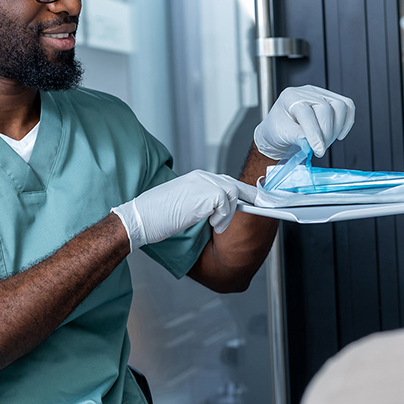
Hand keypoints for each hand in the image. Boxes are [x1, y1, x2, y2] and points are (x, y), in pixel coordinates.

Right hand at [111, 171, 257, 249]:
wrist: (140, 218)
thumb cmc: (156, 217)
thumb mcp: (184, 206)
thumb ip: (202, 204)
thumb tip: (219, 214)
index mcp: (196, 179)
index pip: (226, 182)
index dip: (243, 193)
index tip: (257, 201)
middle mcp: (202, 177)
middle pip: (235, 184)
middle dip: (250, 198)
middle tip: (263, 208)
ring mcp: (204, 184)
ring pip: (233, 193)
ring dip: (230, 213)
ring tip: (217, 226)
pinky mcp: (206, 194)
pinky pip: (227, 204)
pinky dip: (224, 218)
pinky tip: (212, 225)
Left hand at [254, 85, 354, 158]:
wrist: (279, 130)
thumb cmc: (277, 130)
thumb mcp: (281, 135)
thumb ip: (297, 138)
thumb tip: (311, 145)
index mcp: (289, 97)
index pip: (306, 113)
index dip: (314, 133)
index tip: (318, 149)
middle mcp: (305, 92)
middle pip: (326, 109)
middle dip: (326, 134)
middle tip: (320, 149)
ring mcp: (320, 94)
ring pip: (340, 107)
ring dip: (336, 129)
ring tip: (325, 142)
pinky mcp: (331, 99)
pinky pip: (347, 106)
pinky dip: (346, 122)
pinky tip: (338, 134)